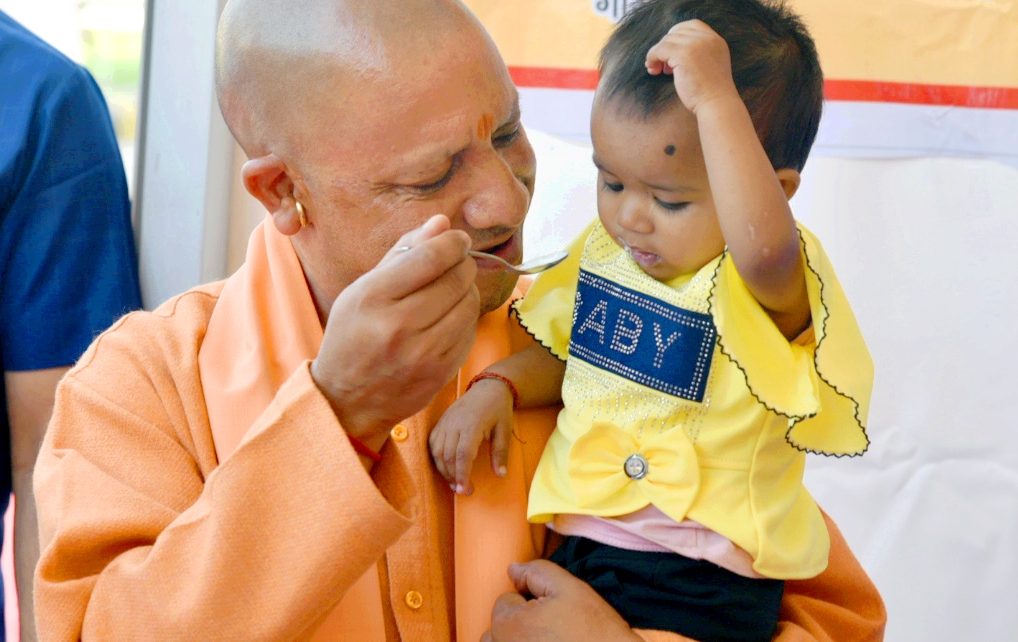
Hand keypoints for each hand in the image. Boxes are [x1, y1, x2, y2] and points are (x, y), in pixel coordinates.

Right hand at [311, 214, 478, 445]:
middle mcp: (399, 326)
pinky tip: (448, 316)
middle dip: (462, 262)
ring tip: (450, 288)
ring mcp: (423, 354)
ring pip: (469, 303)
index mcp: (373, 298)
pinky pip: (470, 330)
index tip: (457, 238)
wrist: (348, 400)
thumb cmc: (353, 336)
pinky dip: (465, 316)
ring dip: (467, 289)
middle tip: (456, 261)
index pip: (430, 257)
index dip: (452, 242)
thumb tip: (442, 223)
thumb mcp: (363, 290)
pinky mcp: (441, 371)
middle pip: (455, 278)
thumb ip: (402, 253)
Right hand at [428, 378, 513, 494]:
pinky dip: (437, 459)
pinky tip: (446, 468)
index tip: (465, 489)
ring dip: (444, 470)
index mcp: (472, 425)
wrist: (487, 387)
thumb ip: (501, 453)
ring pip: (437, 452)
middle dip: (453, 477)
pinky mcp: (440, 422)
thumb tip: (500, 475)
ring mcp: (445, 422)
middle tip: (463, 490)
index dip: (462, 474)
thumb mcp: (504, 430)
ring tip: (455, 483)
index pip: (463, 454)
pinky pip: (432, 444)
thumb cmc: (498, 409)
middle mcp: (454, 424)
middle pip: (448, 456)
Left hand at [482, 560, 640, 641]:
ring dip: (516, 640)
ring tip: (548, 640)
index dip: (529, 600)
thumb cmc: (596, 632)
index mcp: (509, 624)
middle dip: (517, 624)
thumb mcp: (571, 589)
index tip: (551, 610)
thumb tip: (512, 570)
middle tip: (550, 628)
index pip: (505, 600)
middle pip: (497, 627)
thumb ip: (536, 572)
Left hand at [645, 19, 739, 114]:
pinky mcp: (683, 54)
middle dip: (666, 47)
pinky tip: (653, 70)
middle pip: (676, 33)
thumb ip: (697, 54)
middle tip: (663, 65)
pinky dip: (652, 58)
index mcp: (716, 40)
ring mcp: (696, 44)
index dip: (676, 34)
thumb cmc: (709, 93)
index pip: (691, 25)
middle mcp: (707, 38)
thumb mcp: (709, 65)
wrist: (717, 104)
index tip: (669, 50)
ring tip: (657, 69)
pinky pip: (659, 50)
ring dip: (657, 54)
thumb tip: (670, 50)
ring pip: (666, 41)